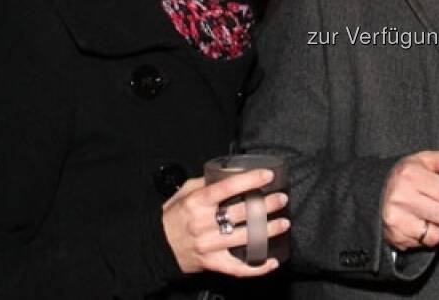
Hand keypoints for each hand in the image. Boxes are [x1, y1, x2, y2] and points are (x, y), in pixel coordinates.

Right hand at [161, 171, 289, 275]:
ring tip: (283, 223)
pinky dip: (256, 267)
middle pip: (241, 212)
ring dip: (268, 231)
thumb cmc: (173, 216)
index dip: (250, 180)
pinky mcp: (211, 263)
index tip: (268, 175)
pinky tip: (271, 262)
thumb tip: (236, 170)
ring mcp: (208, 245)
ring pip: (245, 238)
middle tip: (281, 199)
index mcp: (197, 202)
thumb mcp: (186, 192)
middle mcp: (202, 223)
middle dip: (266, 205)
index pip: (227, 187)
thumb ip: (209, 180)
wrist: (154, 246)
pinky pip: (237, 268)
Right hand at [381, 151, 438, 249]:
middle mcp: (401, 197)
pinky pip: (427, 242)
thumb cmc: (408, 176)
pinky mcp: (396, 235)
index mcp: (410, 174)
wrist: (381, 193)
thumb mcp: (426, 160)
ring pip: (437, 233)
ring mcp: (396, 219)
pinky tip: (427, 224)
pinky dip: (432, 235)